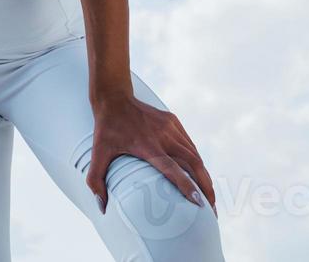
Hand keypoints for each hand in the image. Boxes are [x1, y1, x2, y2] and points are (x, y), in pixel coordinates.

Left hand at [87, 94, 216, 217]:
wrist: (114, 97)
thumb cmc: (106, 129)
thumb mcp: (98, 153)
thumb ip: (96, 180)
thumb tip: (102, 208)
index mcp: (147, 145)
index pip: (172, 168)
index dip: (186, 185)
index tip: (199, 203)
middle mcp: (163, 136)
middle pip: (193, 164)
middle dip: (206, 188)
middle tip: (211, 210)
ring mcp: (170, 127)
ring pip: (195, 155)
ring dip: (204, 177)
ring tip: (209, 197)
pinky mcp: (173, 121)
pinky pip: (189, 145)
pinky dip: (197, 162)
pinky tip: (200, 176)